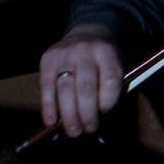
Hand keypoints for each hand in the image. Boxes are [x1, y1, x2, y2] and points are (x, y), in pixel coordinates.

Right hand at [39, 23, 123, 137]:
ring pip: (65, 90)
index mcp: (108, 52)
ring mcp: (65, 54)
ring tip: (74, 131)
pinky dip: (48, 107)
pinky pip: (46, 87)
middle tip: (88, 129)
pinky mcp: (48, 59)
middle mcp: (85, 51)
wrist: (88, 32)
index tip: (105, 112)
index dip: (108, 100)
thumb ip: (111, 86)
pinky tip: (51, 121)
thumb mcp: (117, 63)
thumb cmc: (104, 58)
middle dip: (87, 113)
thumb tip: (99, 117)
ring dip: (69, 115)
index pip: (110, 79)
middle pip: (85, 88)